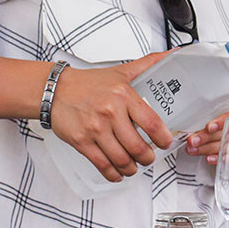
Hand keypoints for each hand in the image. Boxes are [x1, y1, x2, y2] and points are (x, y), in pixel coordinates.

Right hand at [49, 51, 175, 182]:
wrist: (55, 89)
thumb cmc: (88, 83)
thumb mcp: (121, 72)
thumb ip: (148, 64)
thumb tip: (173, 54)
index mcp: (123, 95)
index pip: (152, 123)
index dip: (163, 138)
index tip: (165, 143)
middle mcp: (110, 112)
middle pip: (138, 147)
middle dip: (147, 158)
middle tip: (149, 158)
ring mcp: (95, 129)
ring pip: (121, 159)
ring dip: (132, 168)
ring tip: (134, 166)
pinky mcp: (81, 141)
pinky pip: (102, 165)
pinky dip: (113, 173)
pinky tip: (118, 172)